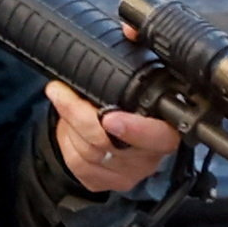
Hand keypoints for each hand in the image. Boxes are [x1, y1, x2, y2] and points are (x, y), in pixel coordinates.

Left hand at [45, 84, 180, 201]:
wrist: (125, 132)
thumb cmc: (133, 107)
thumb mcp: (140, 87)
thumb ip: (132, 75)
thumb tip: (126, 43)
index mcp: (167, 132)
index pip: (156, 136)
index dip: (133, 129)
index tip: (109, 118)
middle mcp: (149, 159)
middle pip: (107, 142)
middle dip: (77, 113)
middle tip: (60, 91)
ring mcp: (126, 174)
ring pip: (87, 152)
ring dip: (68, 123)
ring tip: (65, 103)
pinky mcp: (103, 183)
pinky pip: (76, 163)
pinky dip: (65, 140)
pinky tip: (68, 127)